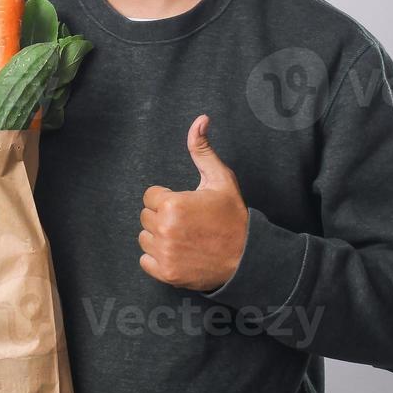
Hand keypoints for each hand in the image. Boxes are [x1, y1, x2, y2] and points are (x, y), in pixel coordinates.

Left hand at [138, 114, 249, 291]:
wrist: (247, 257)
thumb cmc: (233, 216)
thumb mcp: (220, 179)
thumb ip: (202, 150)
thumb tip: (200, 120)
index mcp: (173, 203)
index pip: (150, 196)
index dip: (168, 198)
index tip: (186, 205)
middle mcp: (164, 228)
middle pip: (145, 217)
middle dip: (163, 217)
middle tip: (187, 222)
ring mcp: (164, 253)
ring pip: (145, 238)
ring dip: (159, 237)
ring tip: (184, 237)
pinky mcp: (166, 273)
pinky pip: (145, 261)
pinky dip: (158, 258)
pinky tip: (178, 252)